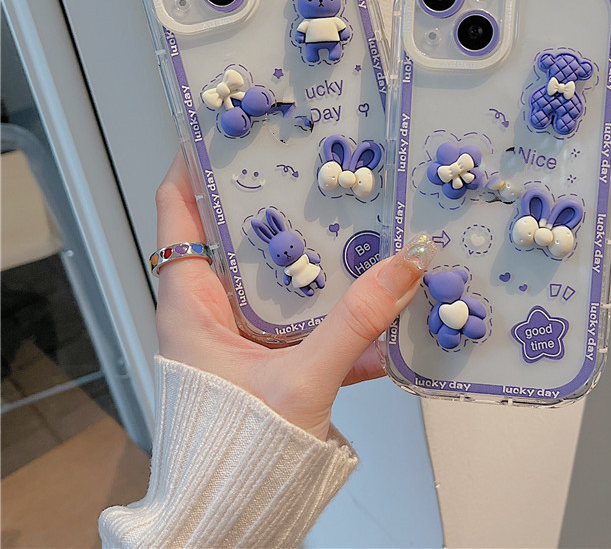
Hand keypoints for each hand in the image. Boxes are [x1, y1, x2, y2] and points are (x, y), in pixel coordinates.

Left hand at [154, 153, 436, 440]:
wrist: (231, 517)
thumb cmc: (237, 452)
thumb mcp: (300, 381)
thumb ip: (354, 325)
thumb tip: (405, 267)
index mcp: (191, 302)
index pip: (179, 210)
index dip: (194, 164)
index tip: (225, 128)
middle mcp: (209, 310)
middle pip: (237, 233)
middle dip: (273, 199)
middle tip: (310, 164)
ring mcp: (240, 334)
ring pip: (277, 275)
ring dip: (315, 255)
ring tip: (353, 219)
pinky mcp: (268, 358)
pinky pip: (306, 321)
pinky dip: (339, 315)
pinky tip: (384, 309)